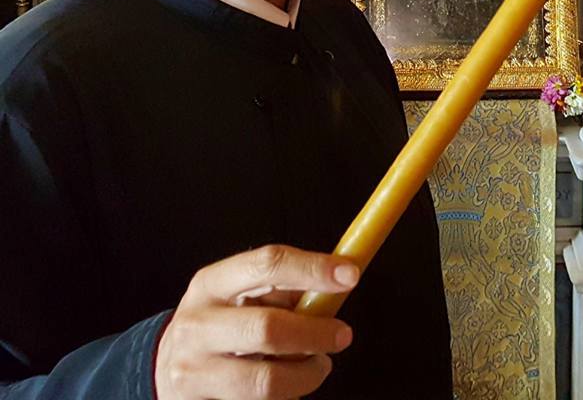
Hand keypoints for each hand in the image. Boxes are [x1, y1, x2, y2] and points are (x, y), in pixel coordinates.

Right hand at [155, 244, 358, 399]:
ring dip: (305, 375)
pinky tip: (288, 388)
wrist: (162, 368)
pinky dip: (286, 397)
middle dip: (315, 333)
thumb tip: (335, 284)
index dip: (312, 268)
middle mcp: (197, 325)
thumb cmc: (218, 323)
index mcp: (211, 283)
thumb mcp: (236, 295)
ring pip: (265, 381)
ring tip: (319, 366)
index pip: (267, 265)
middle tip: (341, 335)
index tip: (350, 275)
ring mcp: (194, 372)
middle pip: (268, 328)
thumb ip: (280, 290)